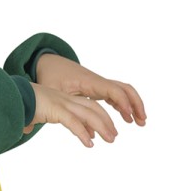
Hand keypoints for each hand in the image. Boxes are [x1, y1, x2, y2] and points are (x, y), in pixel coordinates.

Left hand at [24, 54, 146, 145]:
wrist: (47, 61)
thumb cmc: (49, 76)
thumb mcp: (51, 91)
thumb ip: (56, 108)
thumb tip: (50, 129)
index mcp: (88, 81)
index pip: (111, 89)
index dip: (122, 102)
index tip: (129, 115)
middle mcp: (96, 80)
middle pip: (124, 88)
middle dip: (135, 103)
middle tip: (142, 121)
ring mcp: (98, 83)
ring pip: (122, 91)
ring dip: (132, 105)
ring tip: (139, 123)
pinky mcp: (96, 87)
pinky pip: (114, 95)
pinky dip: (123, 105)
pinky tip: (126, 119)